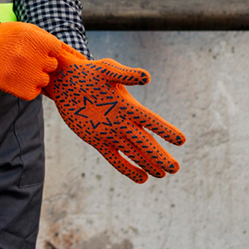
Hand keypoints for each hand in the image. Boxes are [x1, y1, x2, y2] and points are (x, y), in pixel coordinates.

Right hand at [0, 21, 63, 100]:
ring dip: (35, 76)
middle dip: (42, 62)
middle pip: (52, 65)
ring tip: (20, 69)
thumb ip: (45, 38)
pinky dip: (28, 88)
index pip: (56, 50)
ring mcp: (28, 74)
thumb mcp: (26, 29)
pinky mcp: (21, 89)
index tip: (35, 49)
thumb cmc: (5, 37)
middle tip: (26, 59)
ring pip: (44, 80)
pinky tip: (17, 79)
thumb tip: (64, 49)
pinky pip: (34, 92)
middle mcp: (35, 57)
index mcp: (38, 41)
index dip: (47, 50)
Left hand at [45, 49, 184, 182]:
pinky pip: (115, 158)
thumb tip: (147, 77)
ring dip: (148, 163)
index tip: (181, 140)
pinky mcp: (97, 140)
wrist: (67, 81)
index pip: (151, 121)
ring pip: (134, 152)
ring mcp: (111, 132)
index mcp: (128, 105)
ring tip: (162, 175)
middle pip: (145, 142)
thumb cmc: (88, 72)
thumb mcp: (106, 69)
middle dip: (160, 155)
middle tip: (175, 169)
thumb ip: (125, 74)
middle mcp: (123, 121)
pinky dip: (127, 169)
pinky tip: (142, 179)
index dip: (165, 131)